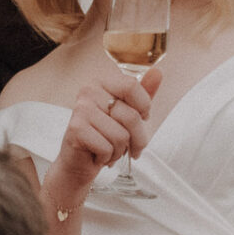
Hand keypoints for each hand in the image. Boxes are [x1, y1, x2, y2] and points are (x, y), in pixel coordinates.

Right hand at [44, 73, 157, 212]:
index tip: (142, 118)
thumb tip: (157, 72)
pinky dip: (107, 157)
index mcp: (102, 82)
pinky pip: (107, 147)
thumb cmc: (105, 136)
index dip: (144, 106)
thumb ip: (143, 93)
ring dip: (120, 151)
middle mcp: (89, 91)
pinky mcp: (76, 129)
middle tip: (130, 148)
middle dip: (137, 139)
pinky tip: (98, 155)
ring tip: (110, 150)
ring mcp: (81, 109)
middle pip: (130, 116)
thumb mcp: (129, 112)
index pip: (132, 86)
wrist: (79, 162)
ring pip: (120, 136)